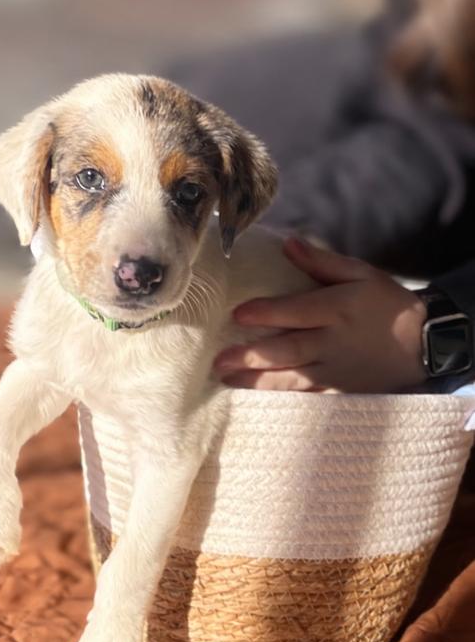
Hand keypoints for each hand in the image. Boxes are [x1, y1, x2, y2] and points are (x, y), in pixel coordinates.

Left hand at [214, 237, 427, 392]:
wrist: (422, 344)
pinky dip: (279, 397)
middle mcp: (333, 342)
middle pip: (287, 350)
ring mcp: (335, 370)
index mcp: (337, 309)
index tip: (238, 313)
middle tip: (219, 359)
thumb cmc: (386, 304)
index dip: (266, 313)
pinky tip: (254, 396)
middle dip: (251, 356)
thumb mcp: (361, 274)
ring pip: (291, 378)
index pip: (296, 311)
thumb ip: (322, 262)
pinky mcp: (338, 389)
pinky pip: (305, 395)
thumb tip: (287, 244)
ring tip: (227, 379)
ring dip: (257, 380)